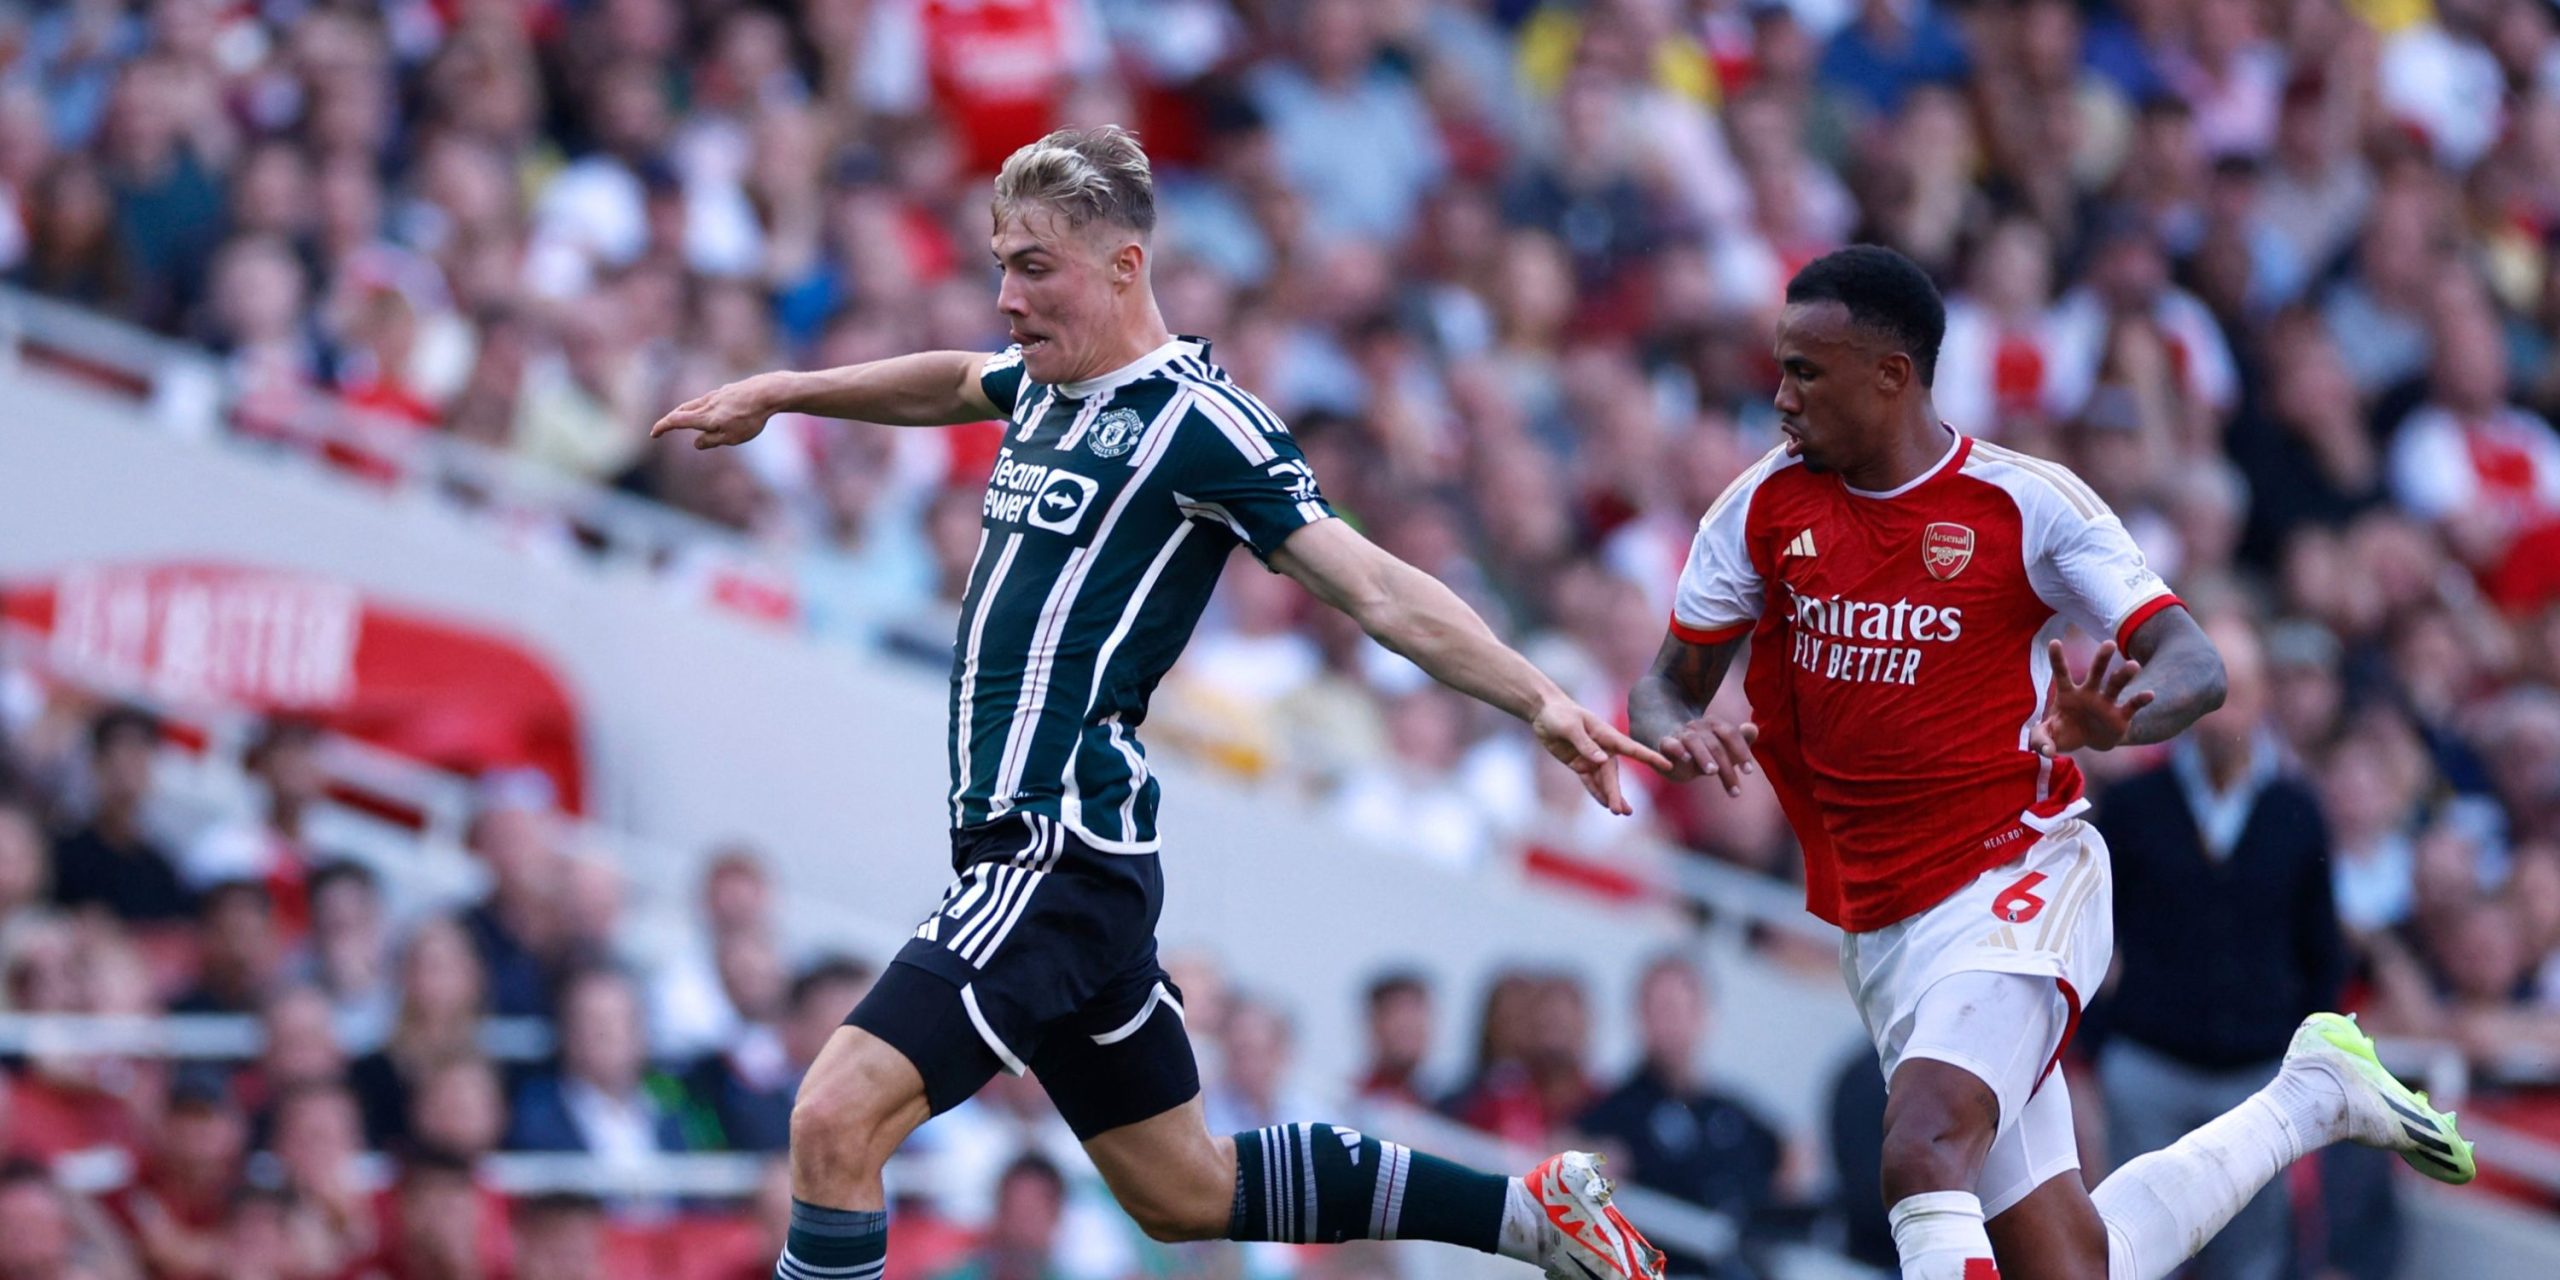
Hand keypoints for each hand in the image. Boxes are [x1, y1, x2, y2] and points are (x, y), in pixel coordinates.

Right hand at [650, 375, 782, 448]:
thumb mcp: (731, 438)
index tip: (653, 434)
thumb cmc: (750, 418)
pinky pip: (710, 400)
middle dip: (670, 419)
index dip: (662, 427)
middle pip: (682, 410)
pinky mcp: (728, 390)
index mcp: (704, 417)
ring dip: (685, 412)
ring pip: (695, 403)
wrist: (768, 392)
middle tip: (663, 428)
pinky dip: (702, 407)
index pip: (676, 421)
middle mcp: (707, 403)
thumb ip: (710, 441)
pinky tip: (709, 409)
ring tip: (682, 419)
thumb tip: (696, 443)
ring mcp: (717, 394)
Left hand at [1532, 699, 1674, 815]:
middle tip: (1622, 811)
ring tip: (1619, 812)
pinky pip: (1589, 781)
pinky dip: (1596, 793)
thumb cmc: (1560, 714)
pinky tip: (1605, 805)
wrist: (1545, 712)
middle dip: (1617, 792)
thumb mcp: (1571, 726)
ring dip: (1610, 796)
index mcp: (1607, 735)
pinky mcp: (1579, 764)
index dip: (1650, 757)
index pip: (1633, 749)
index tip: (1668, 765)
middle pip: (1613, 774)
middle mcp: (1603, 749)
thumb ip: (1586, 744)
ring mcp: (1591, 758)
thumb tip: (1602, 761)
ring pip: (1603, 781)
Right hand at [1659, 717, 1758, 794]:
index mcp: (1715, 724)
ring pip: (1693, 741)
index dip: (1741, 751)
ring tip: (1712, 772)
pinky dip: (1677, 750)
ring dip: (1704, 756)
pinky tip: (1685, 759)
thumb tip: (1753, 728)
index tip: (1748, 771)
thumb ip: (1742, 741)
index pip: (1731, 734)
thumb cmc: (1705, 752)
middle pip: (1715, 744)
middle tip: (1735, 789)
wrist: (1673, 753)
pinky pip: (1669, 743)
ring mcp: (1681, 733)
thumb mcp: (1725, 749)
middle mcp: (1698, 726)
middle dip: (1726, 768)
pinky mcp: (1665, 743)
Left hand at [2031, 639, 2151, 755]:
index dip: (2057, 658)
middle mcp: (2089, 693)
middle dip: (2102, 658)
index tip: (2054, 642)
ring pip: (2116, 684)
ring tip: (2134, 665)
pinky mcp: (2121, 716)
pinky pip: (2132, 705)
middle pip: (2096, 672)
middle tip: (2109, 644)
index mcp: (2068, 694)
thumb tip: (2046, 751)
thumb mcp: (2047, 738)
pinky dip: (2141, 700)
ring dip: (2124, 675)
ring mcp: (2106, 703)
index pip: (2062, 673)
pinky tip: (2149, 694)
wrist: (2089, 742)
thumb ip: (2040, 741)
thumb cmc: (2065, 733)